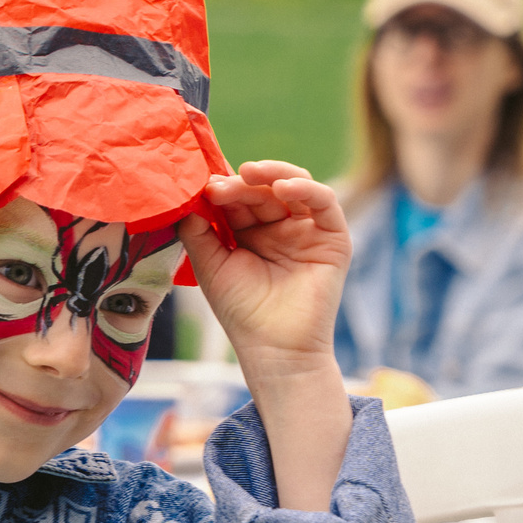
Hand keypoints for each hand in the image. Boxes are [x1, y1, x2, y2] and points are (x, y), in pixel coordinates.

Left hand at [180, 161, 349, 381]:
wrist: (275, 349)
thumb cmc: (242, 312)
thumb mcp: (211, 266)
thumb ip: (198, 232)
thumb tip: (188, 198)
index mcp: (251, 233)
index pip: (239, 198)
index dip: (223, 190)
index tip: (203, 189)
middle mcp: (280, 227)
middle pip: (263, 189)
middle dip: (241, 184)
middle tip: (219, 186)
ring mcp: (307, 231)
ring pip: (295, 186)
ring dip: (273, 174)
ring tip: (250, 173)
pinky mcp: (334, 238)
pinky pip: (324, 202)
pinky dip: (305, 189)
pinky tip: (282, 188)